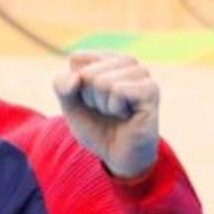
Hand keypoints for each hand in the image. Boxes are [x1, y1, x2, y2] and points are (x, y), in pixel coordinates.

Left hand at [52, 52, 159, 178]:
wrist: (117, 155)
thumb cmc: (96, 126)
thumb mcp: (70, 105)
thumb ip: (62, 85)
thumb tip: (77, 77)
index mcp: (107, 58)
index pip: (77, 58)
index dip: (76, 85)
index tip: (90, 99)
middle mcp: (126, 61)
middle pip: (88, 72)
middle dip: (89, 97)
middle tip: (105, 110)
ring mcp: (141, 73)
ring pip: (103, 81)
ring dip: (103, 104)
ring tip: (116, 112)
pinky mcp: (151, 89)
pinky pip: (119, 90)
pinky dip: (115, 108)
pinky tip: (127, 115)